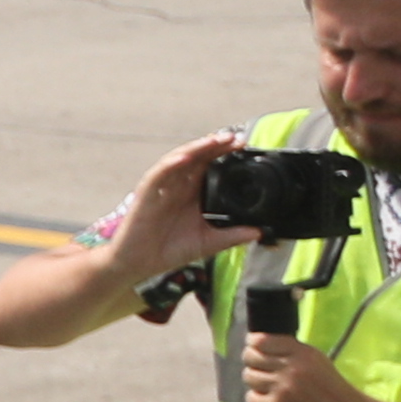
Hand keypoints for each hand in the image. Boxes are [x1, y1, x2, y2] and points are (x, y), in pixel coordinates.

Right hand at [96, 128, 236, 288]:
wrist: (140, 264)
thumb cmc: (169, 251)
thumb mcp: (209, 242)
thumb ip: (233, 236)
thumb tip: (260, 232)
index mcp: (192, 194)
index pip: (210, 167)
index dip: (226, 155)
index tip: (244, 147)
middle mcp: (178, 187)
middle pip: (198, 158)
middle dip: (216, 146)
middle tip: (236, 138)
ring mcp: (162, 189)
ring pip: (179, 160)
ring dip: (197, 148)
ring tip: (216, 140)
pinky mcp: (146, 194)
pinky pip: (159, 174)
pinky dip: (170, 164)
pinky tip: (184, 157)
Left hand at [232, 327, 377, 401]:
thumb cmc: (333, 392)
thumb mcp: (318, 362)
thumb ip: (292, 353)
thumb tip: (258, 344)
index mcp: (304, 353)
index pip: (262, 340)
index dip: (253, 344)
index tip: (252, 346)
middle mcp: (292, 368)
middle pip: (251, 357)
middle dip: (253, 363)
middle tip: (262, 371)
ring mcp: (283, 388)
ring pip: (249, 377)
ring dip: (257, 383)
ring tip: (274, 391)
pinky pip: (251, 398)